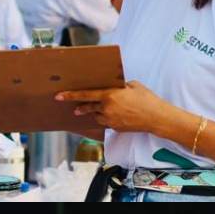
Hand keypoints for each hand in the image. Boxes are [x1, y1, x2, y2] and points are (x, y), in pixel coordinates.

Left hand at [56, 80, 171, 134]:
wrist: (156, 118)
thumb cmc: (146, 99)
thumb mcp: (132, 86)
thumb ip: (119, 86)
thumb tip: (113, 86)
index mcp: (110, 95)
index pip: (85, 95)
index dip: (70, 95)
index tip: (59, 96)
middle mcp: (107, 108)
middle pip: (88, 107)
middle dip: (81, 107)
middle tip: (75, 108)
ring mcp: (110, 120)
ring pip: (97, 116)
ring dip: (98, 112)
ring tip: (109, 109)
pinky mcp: (114, 127)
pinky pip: (106, 122)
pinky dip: (107, 118)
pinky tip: (118, 115)